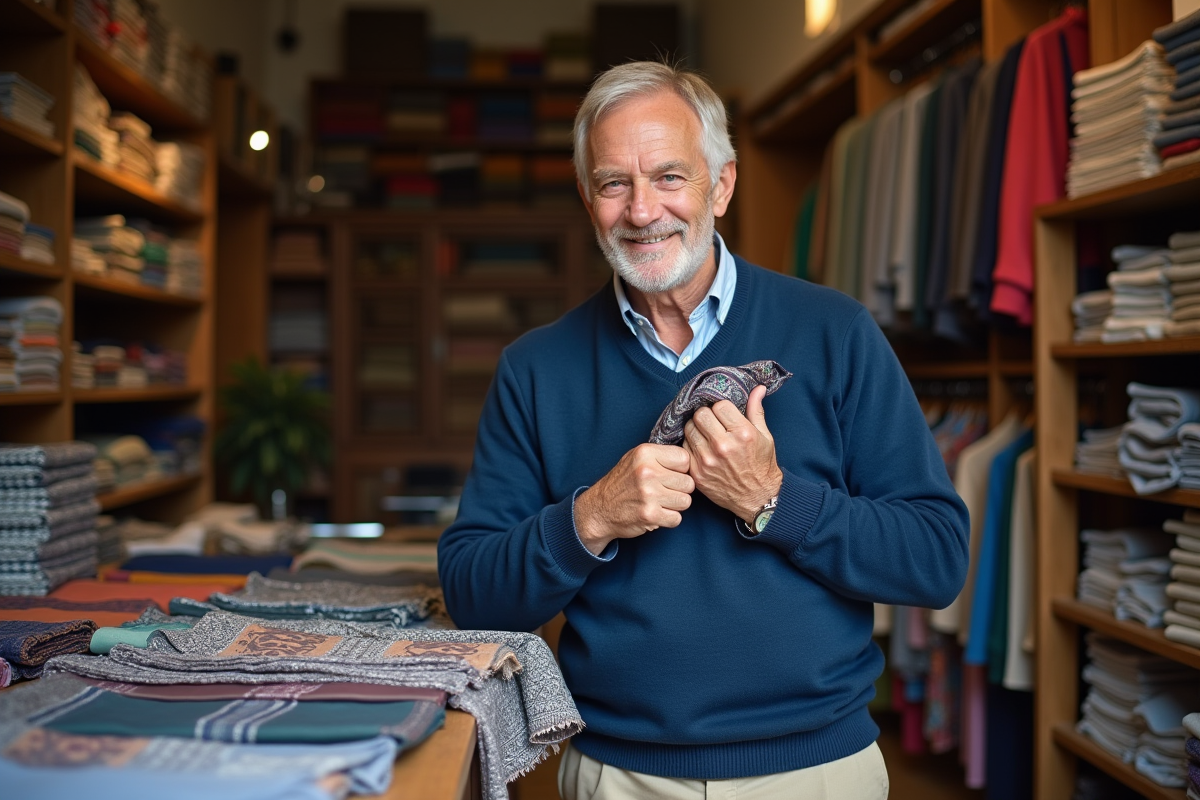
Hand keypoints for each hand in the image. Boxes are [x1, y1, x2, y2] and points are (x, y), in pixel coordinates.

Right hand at [574, 444, 693, 554]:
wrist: (599, 509)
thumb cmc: (622, 483)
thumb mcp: (636, 458)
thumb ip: (661, 455)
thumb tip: (690, 456)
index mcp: (645, 453)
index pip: (684, 459)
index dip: (680, 469)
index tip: (670, 474)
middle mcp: (647, 471)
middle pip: (688, 482)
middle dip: (679, 489)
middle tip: (664, 491)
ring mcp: (649, 494)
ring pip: (686, 501)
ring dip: (675, 505)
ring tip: (660, 502)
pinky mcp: (650, 514)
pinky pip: (677, 518)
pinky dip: (669, 519)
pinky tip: (657, 513)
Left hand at [681, 385, 782, 522]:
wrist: (757, 497)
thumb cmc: (762, 465)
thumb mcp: (764, 436)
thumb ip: (756, 410)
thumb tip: (757, 388)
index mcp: (742, 434)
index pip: (719, 405)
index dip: (721, 409)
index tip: (725, 415)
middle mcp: (723, 446)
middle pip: (701, 415)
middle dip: (706, 416)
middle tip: (712, 423)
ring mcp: (707, 460)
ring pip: (689, 429)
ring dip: (697, 429)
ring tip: (706, 435)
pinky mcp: (697, 472)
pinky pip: (685, 447)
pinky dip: (691, 446)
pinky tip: (702, 449)